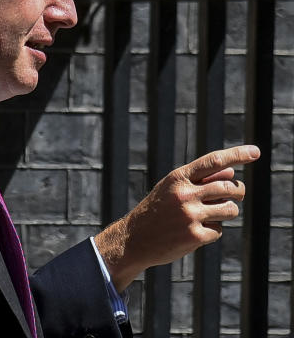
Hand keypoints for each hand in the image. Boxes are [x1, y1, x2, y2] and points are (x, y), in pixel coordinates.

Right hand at [93, 144, 259, 291]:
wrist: (134, 238)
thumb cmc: (157, 210)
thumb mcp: (172, 188)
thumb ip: (200, 179)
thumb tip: (231, 170)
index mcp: (178, 178)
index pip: (213, 161)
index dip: (237, 154)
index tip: (256, 151)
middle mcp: (185, 194)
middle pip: (230, 187)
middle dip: (237, 192)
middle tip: (234, 195)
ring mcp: (190, 215)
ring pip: (230, 210)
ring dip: (226, 212)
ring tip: (209, 215)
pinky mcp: (195, 236)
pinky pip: (219, 230)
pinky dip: (211, 231)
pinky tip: (193, 232)